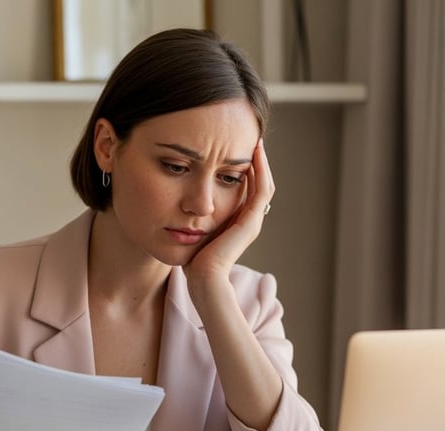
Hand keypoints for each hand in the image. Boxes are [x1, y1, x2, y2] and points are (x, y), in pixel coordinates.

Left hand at [184, 138, 274, 283]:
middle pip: (259, 183)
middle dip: (255, 161)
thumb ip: (193, 216)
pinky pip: (261, 189)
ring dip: (261, 162)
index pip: (247, 188)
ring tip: (255, 141)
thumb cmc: (193, 259)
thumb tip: (180, 202)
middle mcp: (249, 220)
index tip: (234, 147)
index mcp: (237, 221)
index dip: (244, 168)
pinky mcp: (251, 221)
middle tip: (251, 139)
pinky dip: (260, 170)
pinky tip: (254, 153)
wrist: (202, 277)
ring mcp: (253, 220)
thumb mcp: (193, 231)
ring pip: (264, 183)